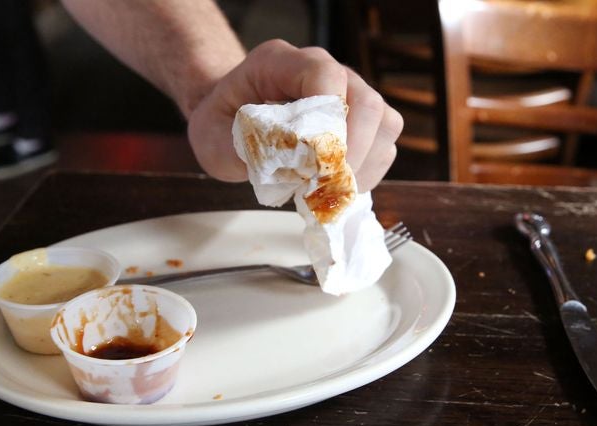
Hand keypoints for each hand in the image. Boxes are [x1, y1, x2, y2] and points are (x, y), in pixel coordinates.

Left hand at [187, 39, 402, 191]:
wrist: (226, 118)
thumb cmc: (220, 123)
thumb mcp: (211, 138)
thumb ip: (242, 151)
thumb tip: (289, 171)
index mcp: (281, 63)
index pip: (323, 75)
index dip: (328, 117)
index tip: (315, 159)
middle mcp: (325, 71)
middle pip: (367, 102)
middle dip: (354, 151)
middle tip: (328, 184)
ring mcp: (348, 95)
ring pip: (384, 124)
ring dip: (364, 165)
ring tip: (333, 190)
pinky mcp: (359, 122)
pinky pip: (383, 145)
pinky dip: (366, 172)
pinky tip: (337, 188)